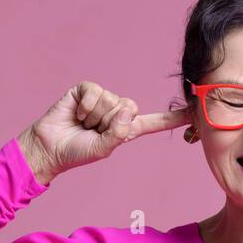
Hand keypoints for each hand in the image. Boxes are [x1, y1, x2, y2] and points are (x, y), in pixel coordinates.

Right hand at [19, 81, 189, 183]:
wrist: (49, 147)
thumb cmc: (76, 152)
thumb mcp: (103, 148)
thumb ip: (119, 133)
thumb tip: (128, 109)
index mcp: (126, 128)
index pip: (154, 122)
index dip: (173, 118)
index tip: (194, 112)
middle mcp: (117, 111)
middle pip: (129, 107)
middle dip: (109, 121)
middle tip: (92, 130)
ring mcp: (102, 99)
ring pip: (111, 101)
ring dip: (94, 116)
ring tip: (82, 124)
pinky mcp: (86, 90)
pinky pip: (95, 92)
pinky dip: (86, 105)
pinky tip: (76, 113)